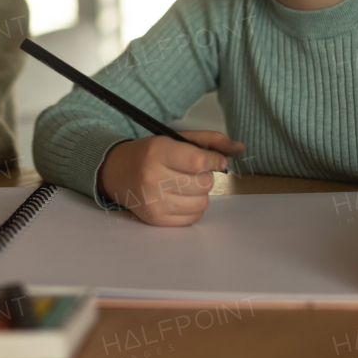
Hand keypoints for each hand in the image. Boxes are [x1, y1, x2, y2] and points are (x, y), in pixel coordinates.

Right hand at [97, 131, 244, 225]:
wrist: (118, 171)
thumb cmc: (151, 153)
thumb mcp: (176, 138)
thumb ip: (210, 141)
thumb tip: (240, 148)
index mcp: (157, 152)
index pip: (200, 161)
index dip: (215, 161)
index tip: (216, 160)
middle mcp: (152, 178)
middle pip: (204, 184)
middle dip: (205, 176)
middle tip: (192, 172)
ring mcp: (153, 201)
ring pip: (202, 203)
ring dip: (200, 193)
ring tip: (185, 184)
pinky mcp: (155, 219)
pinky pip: (193, 218)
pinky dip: (192, 208)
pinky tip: (180, 197)